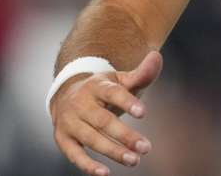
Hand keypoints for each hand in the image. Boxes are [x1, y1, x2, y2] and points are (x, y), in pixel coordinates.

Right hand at [50, 51, 163, 174]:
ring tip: (134, 160)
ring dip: (112, 151)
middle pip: (103, 120)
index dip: (128, 102)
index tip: (143, 113)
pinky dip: (87, 165)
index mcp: (96, 85)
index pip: (113, 93)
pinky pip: (74, 154)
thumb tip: (157, 57)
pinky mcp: (63, 138)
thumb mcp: (119, 80)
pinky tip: (105, 173)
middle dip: (125, 135)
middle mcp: (80, 103)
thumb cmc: (103, 90)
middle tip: (146, 147)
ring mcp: (69, 121)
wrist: (66, 95)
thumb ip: (140, 74)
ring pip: (91, 138)